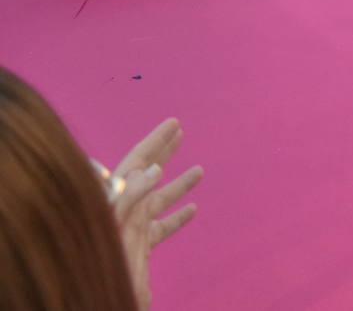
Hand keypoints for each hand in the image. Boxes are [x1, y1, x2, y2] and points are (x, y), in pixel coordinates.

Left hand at [110, 119, 202, 310]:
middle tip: (179, 131)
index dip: (155, 140)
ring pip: (160, 200)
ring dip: (179, 183)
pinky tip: (193, 209)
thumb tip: (153, 169)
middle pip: (147, 174)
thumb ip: (130, 196)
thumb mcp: (113, 225)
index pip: (137, 161)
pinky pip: (162, 228)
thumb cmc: (94, 263)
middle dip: (163, 151)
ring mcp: (132, 229)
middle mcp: (124, 210)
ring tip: (199, 169)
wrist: (88, 298)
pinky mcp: (139, 248)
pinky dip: (178, 216)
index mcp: (115, 200)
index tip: (174, 123)